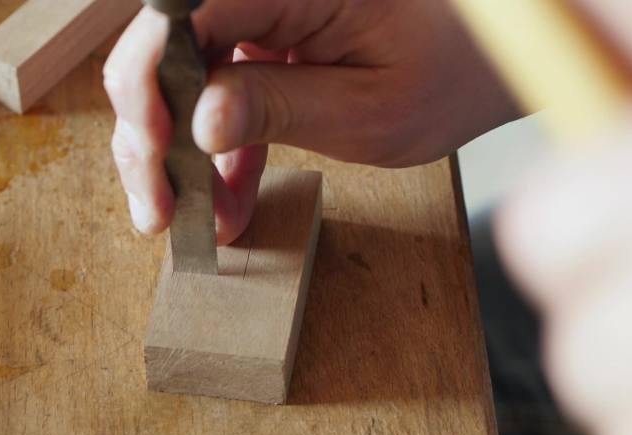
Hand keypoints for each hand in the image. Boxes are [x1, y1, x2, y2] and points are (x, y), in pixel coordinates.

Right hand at [103, 0, 518, 243]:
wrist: (481, 67)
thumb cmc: (446, 77)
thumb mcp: (367, 111)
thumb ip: (279, 109)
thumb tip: (197, 123)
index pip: (185, 17)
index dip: (150, 83)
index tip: (156, 151)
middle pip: (167, 52)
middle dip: (153, 134)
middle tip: (161, 206)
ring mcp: (264, 22)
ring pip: (184, 83)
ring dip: (180, 156)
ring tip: (193, 217)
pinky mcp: (268, 51)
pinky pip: (222, 100)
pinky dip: (219, 156)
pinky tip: (223, 203)